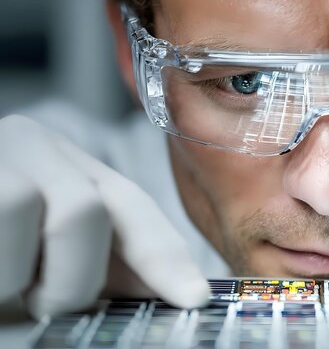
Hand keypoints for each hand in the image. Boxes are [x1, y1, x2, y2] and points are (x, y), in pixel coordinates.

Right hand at [0, 115, 209, 317]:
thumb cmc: (9, 242)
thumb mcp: (63, 253)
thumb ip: (116, 266)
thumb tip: (183, 293)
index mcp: (72, 163)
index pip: (131, 204)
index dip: (164, 254)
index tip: (194, 298)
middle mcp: (32, 144)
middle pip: (82, 208)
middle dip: (70, 278)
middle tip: (41, 300)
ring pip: (20, 207)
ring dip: (12, 275)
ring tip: (2, 283)